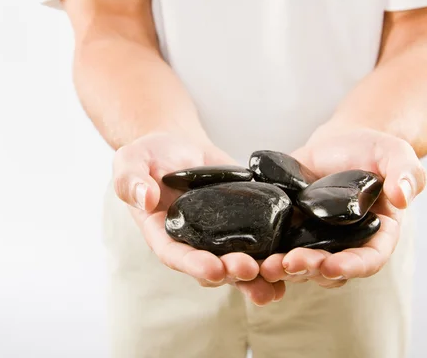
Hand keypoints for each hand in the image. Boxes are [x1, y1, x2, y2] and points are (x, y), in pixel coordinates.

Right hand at [113, 132, 285, 304]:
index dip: (194, 265)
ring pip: (239, 262)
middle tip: (250, 269)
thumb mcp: (130, 161)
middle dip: (232, 272)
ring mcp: (219, 234)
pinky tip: (296, 260)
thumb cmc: (148, 155)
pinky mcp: (243, 221)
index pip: (177, 256)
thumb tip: (145, 199)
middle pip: (212, 266)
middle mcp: (193, 241)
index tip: (213, 270)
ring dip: (258, 274)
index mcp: (163, 234)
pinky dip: (275, 252)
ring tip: (277, 280)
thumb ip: (131, 180)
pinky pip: (260, 239)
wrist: (175, 146)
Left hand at [260, 126, 426, 288]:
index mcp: (376, 234)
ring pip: (301, 263)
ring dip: (284, 268)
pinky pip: (277, 245)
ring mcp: (315, 238)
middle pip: (330, 267)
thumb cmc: (371, 148)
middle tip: (291, 263)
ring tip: (267, 265)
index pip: (369, 259)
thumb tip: (403, 197)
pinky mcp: (290, 228)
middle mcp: (345, 244)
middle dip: (311, 269)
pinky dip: (265, 252)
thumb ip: (405, 173)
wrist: (338, 141)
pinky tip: (251, 253)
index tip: (334, 266)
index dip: (352, 266)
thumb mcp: (394, 153)